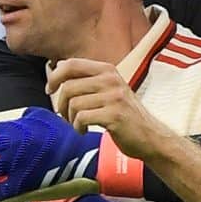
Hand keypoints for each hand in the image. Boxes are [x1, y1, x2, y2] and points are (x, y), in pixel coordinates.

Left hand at [48, 58, 177, 159]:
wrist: (150, 136)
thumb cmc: (125, 115)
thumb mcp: (109, 90)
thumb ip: (87, 79)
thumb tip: (57, 68)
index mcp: (108, 70)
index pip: (71, 64)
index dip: (55, 77)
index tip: (50, 90)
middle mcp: (111, 80)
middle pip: (68, 87)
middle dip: (61, 104)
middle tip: (66, 116)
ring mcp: (114, 97)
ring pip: (74, 104)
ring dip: (70, 119)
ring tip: (78, 125)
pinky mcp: (114, 115)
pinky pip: (82, 118)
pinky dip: (78, 127)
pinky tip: (84, 131)